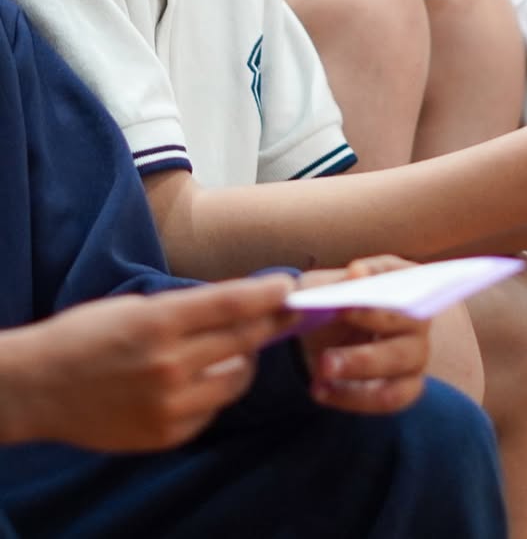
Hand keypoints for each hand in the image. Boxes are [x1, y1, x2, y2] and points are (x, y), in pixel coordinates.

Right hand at [0, 275, 294, 450]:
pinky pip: (213, 410)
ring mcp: (169, 404)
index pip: (231, 304)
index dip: (267, 294)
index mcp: (159, 322)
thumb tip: (242, 302)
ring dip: (244, 360)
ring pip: (237, 379)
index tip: (291, 287)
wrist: (40, 388)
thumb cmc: (87, 335)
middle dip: (270, 323)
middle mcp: (169, 364)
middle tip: (287, 312)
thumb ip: (189, 308)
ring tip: (236, 349)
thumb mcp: (138, 306)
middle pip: (243, 339)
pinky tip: (200, 380)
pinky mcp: (166, 434)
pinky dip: (214, 393)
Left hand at [298, 257, 430, 414]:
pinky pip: (389, 398)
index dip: (379, 287)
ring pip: (399, 363)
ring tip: (321, 372)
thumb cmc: (330, 304)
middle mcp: (419, 315)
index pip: (404, 278)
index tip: (344, 298)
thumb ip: (339, 282)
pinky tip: (320, 390)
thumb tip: (357, 272)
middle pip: (407, 324)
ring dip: (360, 369)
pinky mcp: (405, 386)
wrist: (322, 339)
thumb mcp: (325, 288)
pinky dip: (353, 397)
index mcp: (404, 279)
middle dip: (369, 335)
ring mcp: (416, 353)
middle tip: (327, 357)